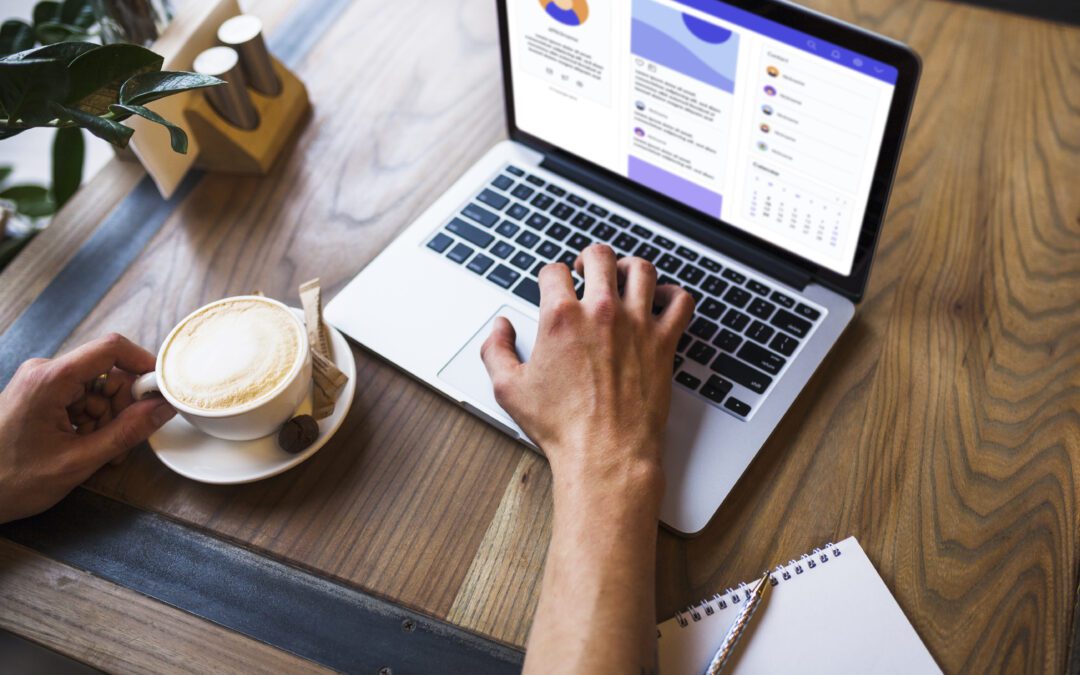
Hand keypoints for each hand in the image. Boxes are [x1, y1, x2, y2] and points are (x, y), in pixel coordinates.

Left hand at [0, 334, 175, 523]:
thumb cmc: (11, 480)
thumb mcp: (79, 461)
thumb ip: (127, 432)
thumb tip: (163, 408)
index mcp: (50, 379)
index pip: (111, 348)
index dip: (143, 363)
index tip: (160, 389)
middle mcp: (44, 372)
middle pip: (107, 373)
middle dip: (122, 407)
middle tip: (123, 443)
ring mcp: (40, 383)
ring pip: (97, 390)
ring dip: (107, 421)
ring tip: (99, 455)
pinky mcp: (39, 395)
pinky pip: (81, 399)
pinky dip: (91, 423)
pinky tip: (86, 448)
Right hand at [480, 244, 693, 498]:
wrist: (605, 454)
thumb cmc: (562, 427)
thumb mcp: (508, 389)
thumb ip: (495, 350)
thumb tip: (500, 327)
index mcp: (561, 317)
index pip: (553, 271)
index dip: (549, 276)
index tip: (551, 285)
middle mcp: (601, 312)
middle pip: (599, 257)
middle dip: (588, 258)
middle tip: (585, 268)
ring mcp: (637, 325)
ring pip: (642, 270)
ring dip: (629, 266)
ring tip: (623, 275)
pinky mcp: (664, 343)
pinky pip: (681, 302)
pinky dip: (675, 294)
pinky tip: (663, 299)